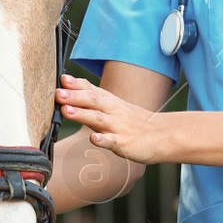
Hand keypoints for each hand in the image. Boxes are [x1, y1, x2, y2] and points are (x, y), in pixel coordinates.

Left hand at [57, 73, 173, 163]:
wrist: (164, 135)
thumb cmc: (135, 122)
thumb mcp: (115, 106)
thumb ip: (93, 98)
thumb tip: (68, 88)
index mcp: (110, 102)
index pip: (91, 89)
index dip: (76, 84)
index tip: (62, 78)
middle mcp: (113, 112)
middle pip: (93, 101)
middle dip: (74, 96)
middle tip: (57, 93)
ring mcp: (119, 127)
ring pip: (98, 119)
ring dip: (82, 114)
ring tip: (66, 110)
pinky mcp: (125, 144)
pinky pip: (113, 142)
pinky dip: (103, 140)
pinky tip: (94, 139)